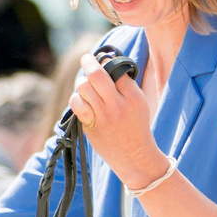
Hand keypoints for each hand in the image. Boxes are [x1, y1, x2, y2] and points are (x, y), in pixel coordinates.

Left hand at [69, 52, 164, 188]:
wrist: (135, 157)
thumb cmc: (136, 127)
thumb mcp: (140, 104)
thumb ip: (126, 86)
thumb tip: (107, 64)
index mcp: (134, 98)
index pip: (117, 70)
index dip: (108, 62)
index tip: (104, 60)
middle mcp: (118, 106)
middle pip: (97, 75)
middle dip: (89, 62)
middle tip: (86, 59)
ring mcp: (103, 117)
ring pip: (84, 87)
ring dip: (82, 83)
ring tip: (86, 85)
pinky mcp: (91, 126)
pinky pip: (76, 105)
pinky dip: (76, 99)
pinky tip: (82, 100)